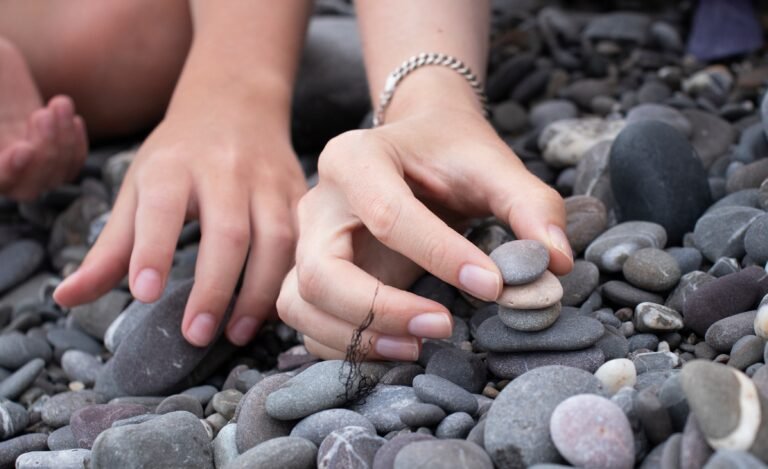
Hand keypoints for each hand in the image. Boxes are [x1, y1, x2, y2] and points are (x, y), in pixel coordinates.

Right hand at [0, 95, 87, 199]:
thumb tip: (11, 133)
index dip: (9, 171)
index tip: (22, 149)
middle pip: (26, 188)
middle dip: (44, 153)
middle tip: (42, 115)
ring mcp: (23, 166)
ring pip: (54, 177)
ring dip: (64, 142)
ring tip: (60, 103)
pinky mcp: (46, 155)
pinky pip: (70, 167)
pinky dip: (76, 146)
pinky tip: (72, 118)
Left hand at [54, 101, 305, 346]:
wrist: (236, 100)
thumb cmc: (179, 154)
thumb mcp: (137, 186)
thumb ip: (109, 247)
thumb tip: (64, 299)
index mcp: (174, 165)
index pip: (163, 206)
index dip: (154, 249)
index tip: (145, 293)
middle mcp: (226, 170)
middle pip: (228, 233)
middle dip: (214, 288)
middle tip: (194, 336)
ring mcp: (269, 181)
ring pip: (276, 240)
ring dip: (259, 293)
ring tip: (237, 333)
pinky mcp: (300, 193)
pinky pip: (303, 241)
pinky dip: (289, 279)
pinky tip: (272, 309)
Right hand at [277, 107, 572, 360]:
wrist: (417, 146)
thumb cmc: (452, 152)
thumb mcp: (493, 165)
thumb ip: (530, 205)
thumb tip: (557, 263)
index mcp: (354, 157)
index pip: (387, 214)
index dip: (440, 256)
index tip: (493, 286)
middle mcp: (319, 201)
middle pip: (323, 271)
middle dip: (381, 310)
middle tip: (444, 326)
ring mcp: (308, 240)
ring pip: (303, 302)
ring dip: (357, 337)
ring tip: (417, 347)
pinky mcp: (312, 272)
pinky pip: (308, 320)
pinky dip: (345, 345)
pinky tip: (398, 347)